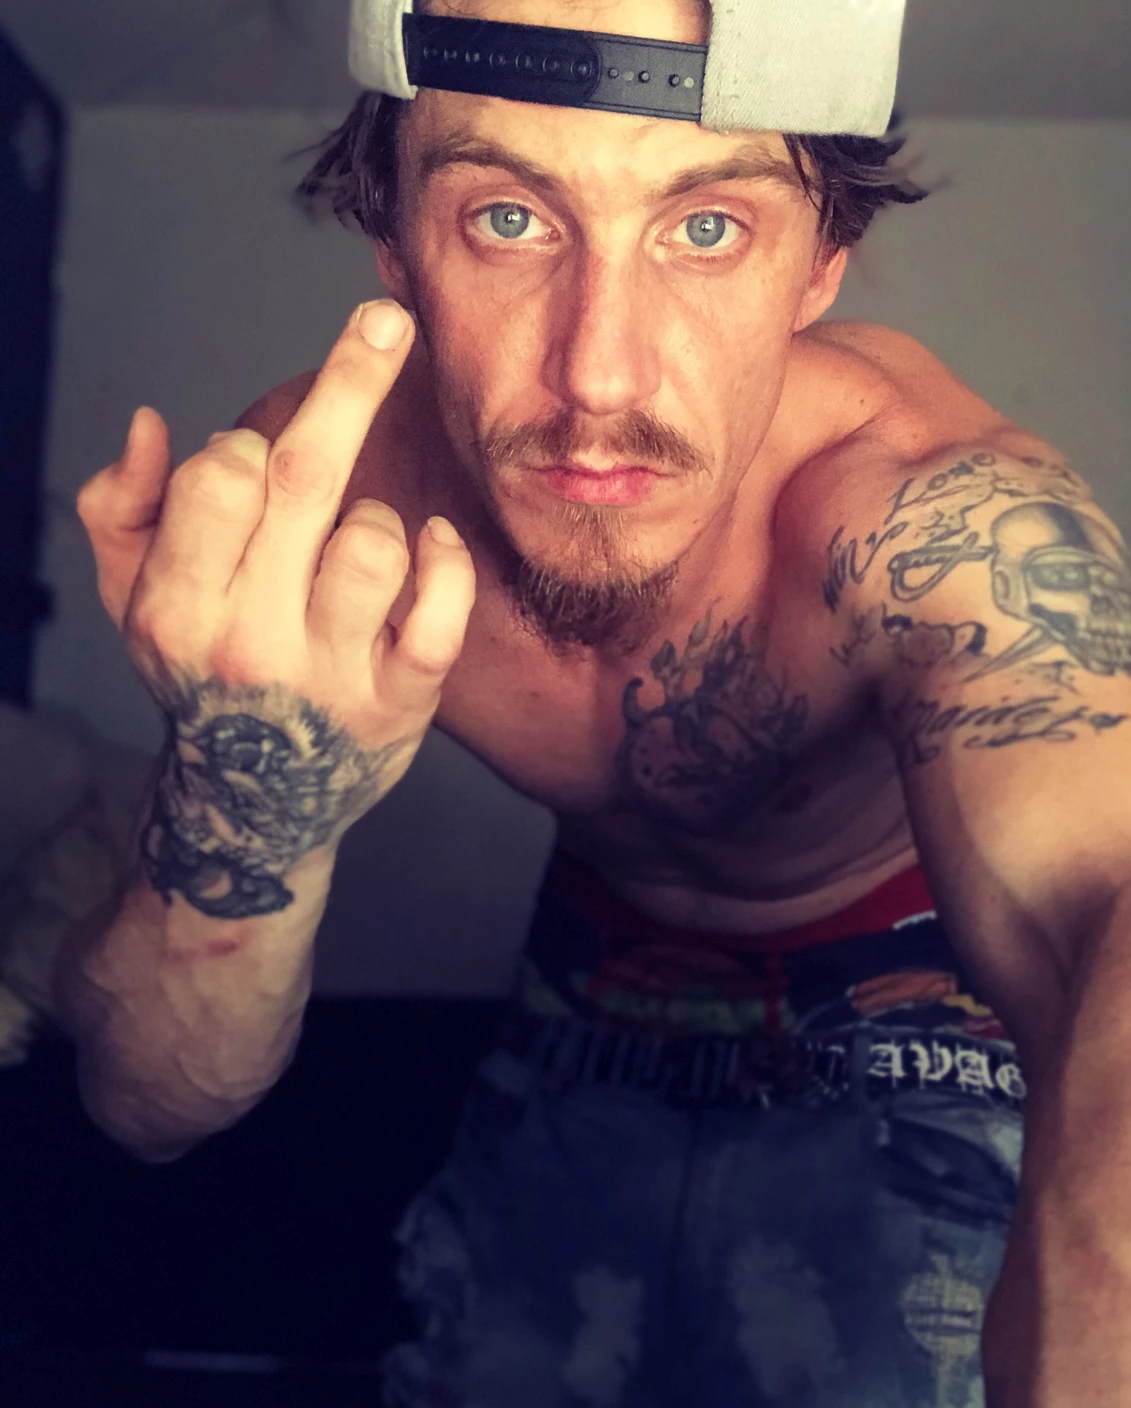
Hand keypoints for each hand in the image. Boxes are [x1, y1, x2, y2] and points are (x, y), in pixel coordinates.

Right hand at [77, 301, 475, 918]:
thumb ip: (122, 511)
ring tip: (358, 543)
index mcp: (176, 609)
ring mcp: (328, 677)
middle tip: (387, 319)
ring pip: (373, 543)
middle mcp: (249, 643)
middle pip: (305, 482)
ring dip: (377, 516)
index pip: (220, 478)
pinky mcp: (399, 703)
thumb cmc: (204, 676)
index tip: (260, 457)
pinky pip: (440, 615)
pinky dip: (446, 564)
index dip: (247, 447)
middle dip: (351, 381)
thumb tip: (151, 426)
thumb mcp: (134, 602)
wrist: (255, 804)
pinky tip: (434, 545)